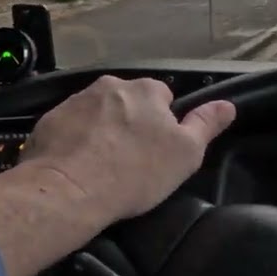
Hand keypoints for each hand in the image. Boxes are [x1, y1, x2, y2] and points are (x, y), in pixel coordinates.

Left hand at [19, 75, 236, 222]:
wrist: (68, 190)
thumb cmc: (135, 173)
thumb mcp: (186, 154)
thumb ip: (207, 124)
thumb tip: (227, 105)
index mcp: (146, 90)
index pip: (163, 98)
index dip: (162, 125)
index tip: (156, 150)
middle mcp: (111, 85)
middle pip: (128, 102)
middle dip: (129, 124)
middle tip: (129, 160)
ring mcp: (76, 101)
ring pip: (97, 113)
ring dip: (101, 131)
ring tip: (100, 166)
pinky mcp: (49, 120)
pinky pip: (69, 127)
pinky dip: (74, 141)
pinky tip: (76, 167)